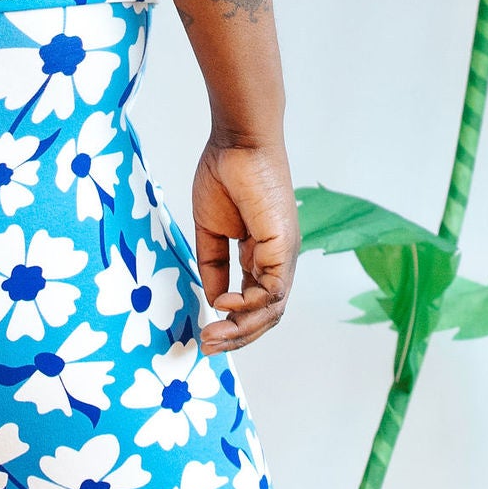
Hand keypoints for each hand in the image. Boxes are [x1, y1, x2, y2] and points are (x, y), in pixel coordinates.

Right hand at [191, 137, 298, 354]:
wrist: (237, 143)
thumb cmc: (223, 175)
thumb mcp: (211, 230)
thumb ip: (213, 265)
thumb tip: (215, 300)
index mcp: (261, 254)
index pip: (254, 302)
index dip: (232, 323)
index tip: (204, 332)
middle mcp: (277, 259)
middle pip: (265, 313)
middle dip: (236, 336)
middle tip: (206, 345)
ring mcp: (283, 254)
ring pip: (272, 309)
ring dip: (242, 329)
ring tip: (212, 336)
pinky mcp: (283, 246)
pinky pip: (273, 290)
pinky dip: (249, 304)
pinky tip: (226, 304)